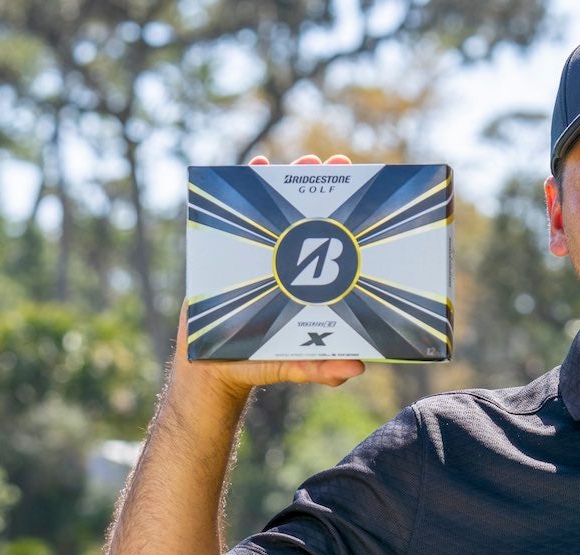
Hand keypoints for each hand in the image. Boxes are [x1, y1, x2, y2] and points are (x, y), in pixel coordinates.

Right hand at [171, 153, 364, 398]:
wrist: (212, 368)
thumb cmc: (261, 364)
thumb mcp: (296, 365)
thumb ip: (322, 368)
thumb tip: (357, 369)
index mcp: (311, 282)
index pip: (336, 242)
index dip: (350, 216)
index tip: (367, 189)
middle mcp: (289, 262)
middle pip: (309, 216)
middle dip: (321, 186)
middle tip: (337, 164)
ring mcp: (260, 255)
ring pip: (275, 210)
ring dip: (283, 180)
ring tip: (297, 161)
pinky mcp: (229, 253)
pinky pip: (239, 218)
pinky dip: (243, 189)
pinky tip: (251, 168)